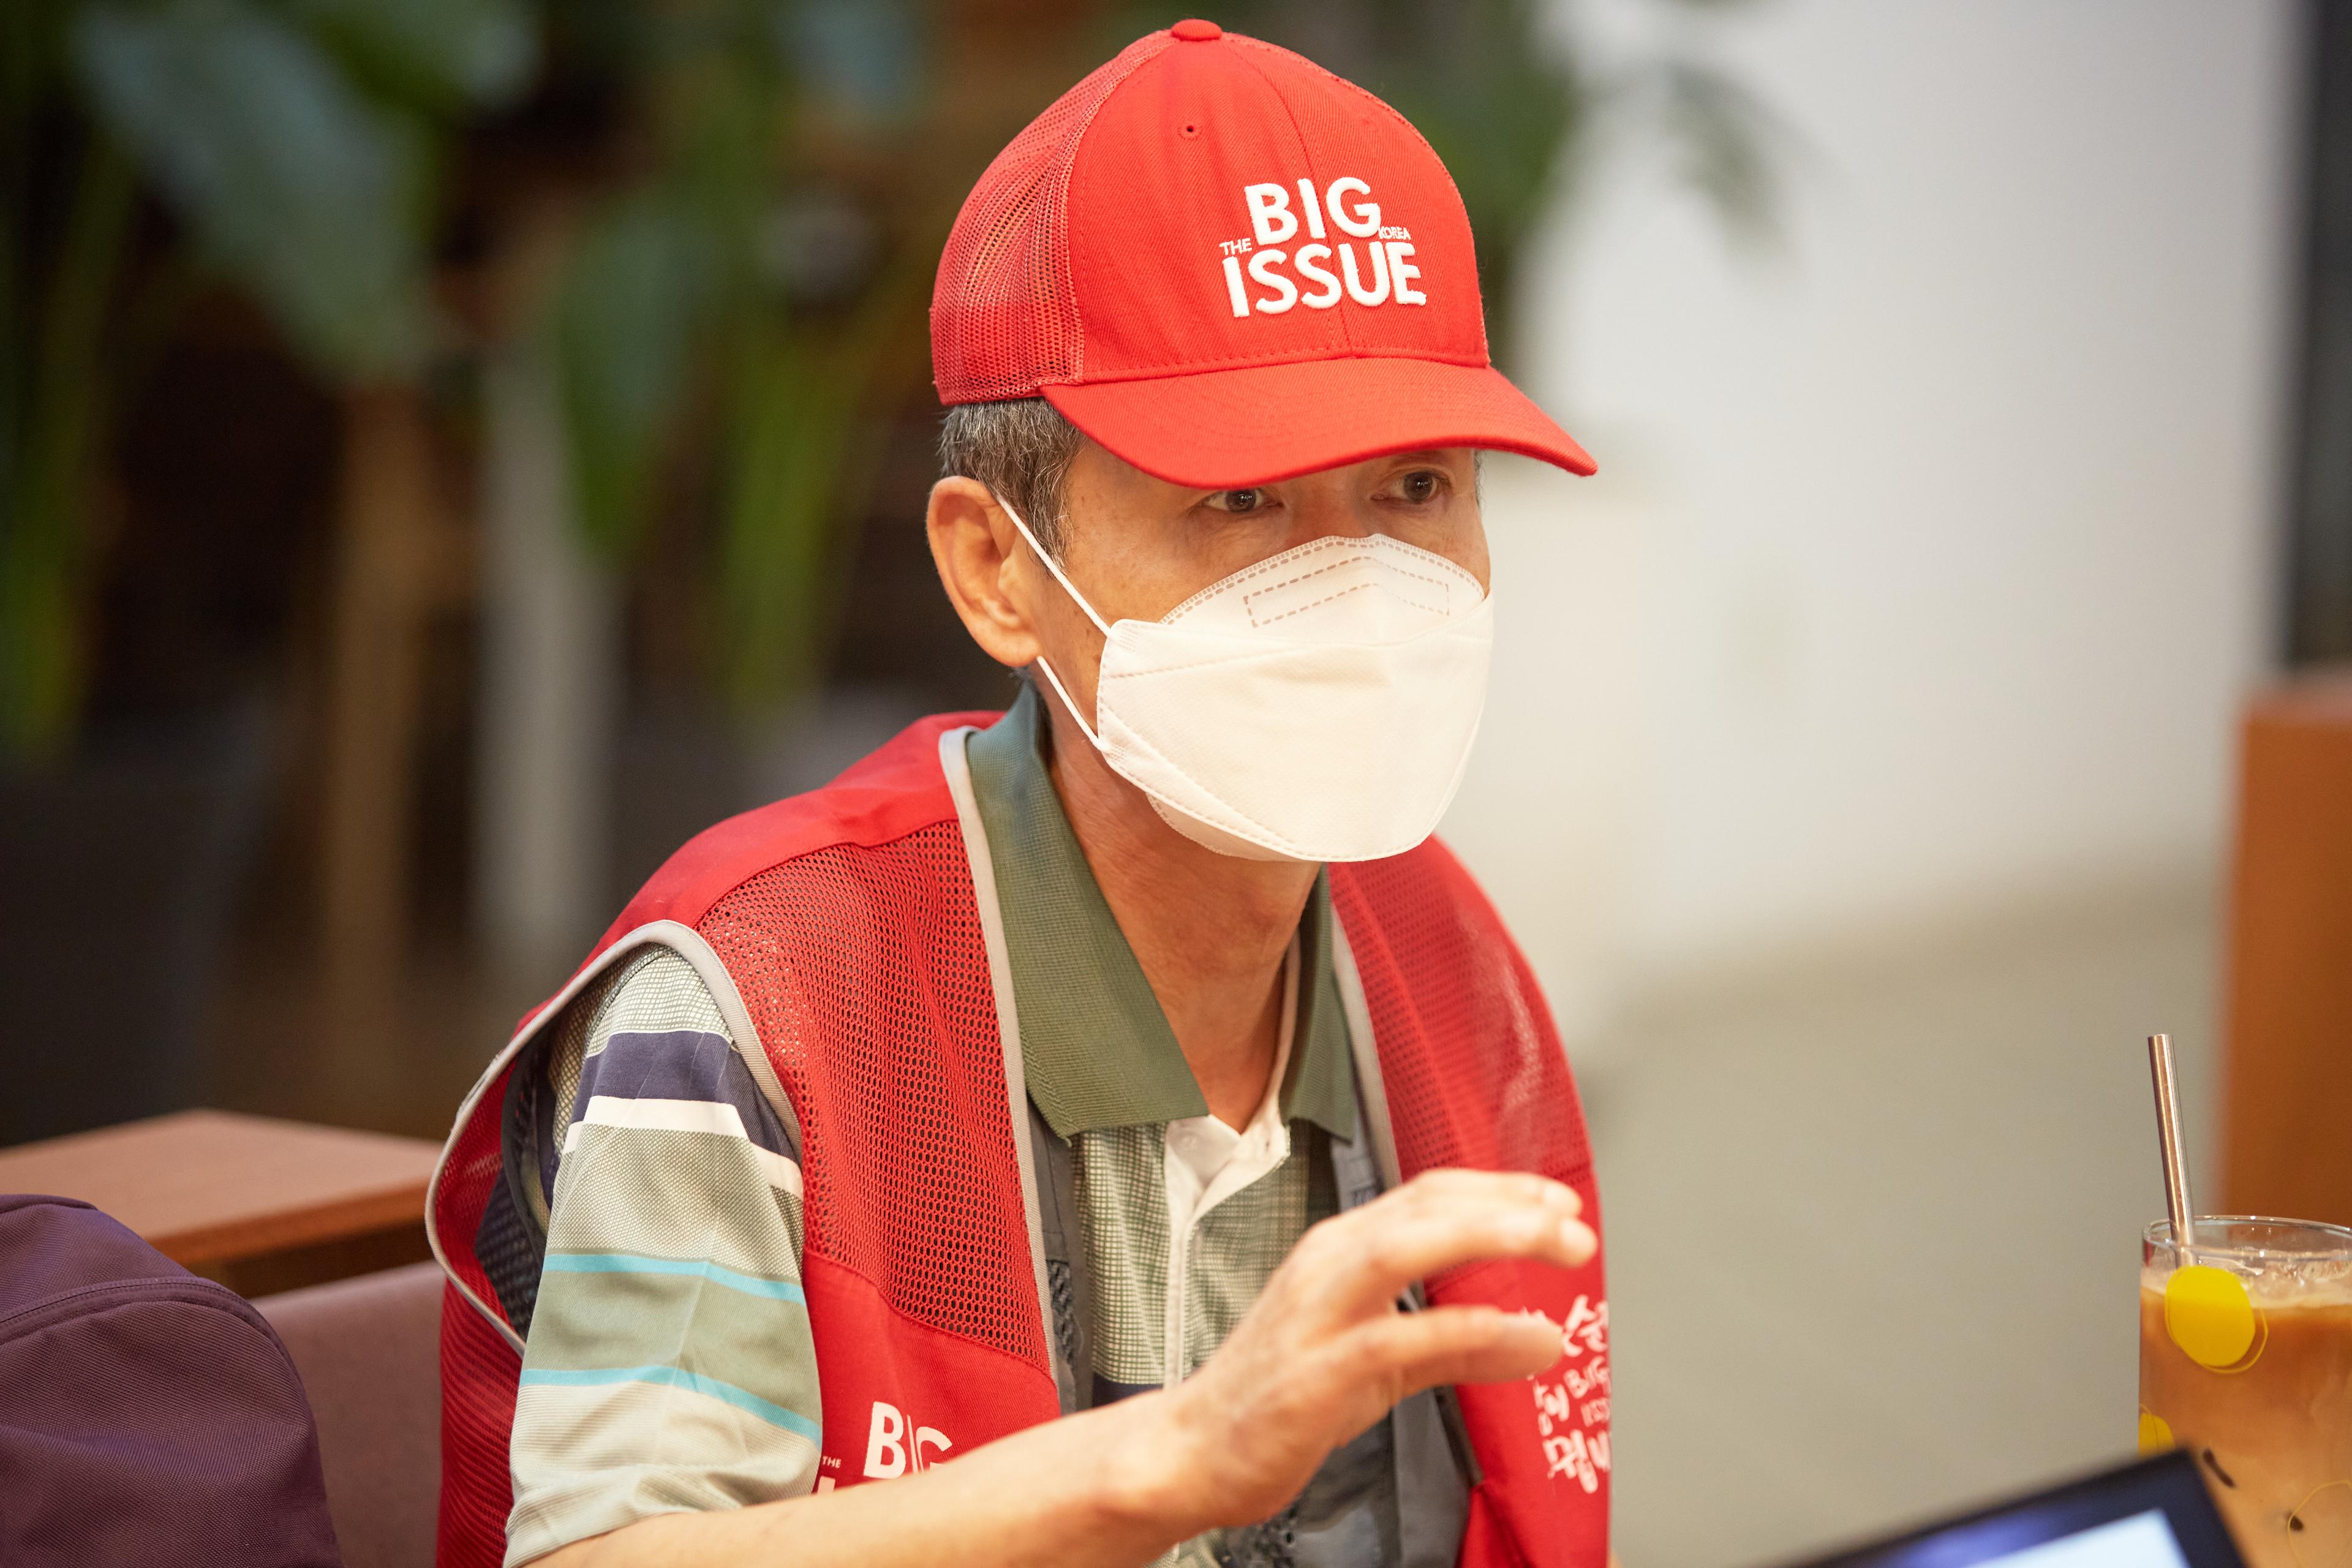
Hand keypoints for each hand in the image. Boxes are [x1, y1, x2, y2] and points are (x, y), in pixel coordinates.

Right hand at [1129, 1169, 1596, 1535]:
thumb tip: (1540, 1338)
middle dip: (1508, 1205)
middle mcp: (1327, 1264)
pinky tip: (1518, 1336)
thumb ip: (1461, 1347)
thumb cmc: (1280, 1395)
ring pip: (1405, 1247)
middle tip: (1576, 1223)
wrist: (1194, 1451)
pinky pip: (1396, 1337)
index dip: (1498, 1189)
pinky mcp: (1314, 1372)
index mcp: (1339, 1250)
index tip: (1558, 1199)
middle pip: (1424, 1207)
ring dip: (1490, 1236)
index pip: (1428, 1196)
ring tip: (1558, 1245)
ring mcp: (1316, 1313)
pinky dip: (1465, 1328)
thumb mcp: (1384, 1362)